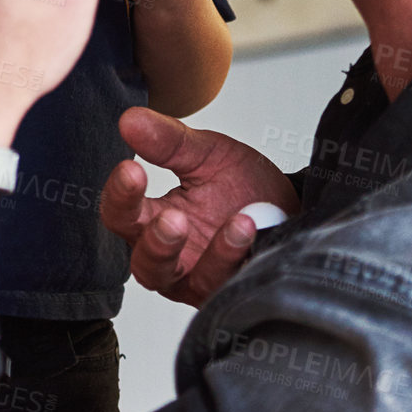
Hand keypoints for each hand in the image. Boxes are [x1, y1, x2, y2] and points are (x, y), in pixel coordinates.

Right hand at [101, 107, 298, 306]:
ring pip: (183, 284)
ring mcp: (197, 279)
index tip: (131, 169)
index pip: (121, 214)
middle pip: (143, 262)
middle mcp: (170, 257)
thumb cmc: (242, 187)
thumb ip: (168, 141)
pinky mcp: (227, 291)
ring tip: (236, 221)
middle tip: (174, 217)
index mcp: (153, 219)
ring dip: (206, 256)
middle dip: (156, 241)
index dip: (121, 195)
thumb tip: (129, 120)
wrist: (290, 210)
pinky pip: (223, 285)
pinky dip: (235, 255)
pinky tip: (250, 227)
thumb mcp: (208, 154)